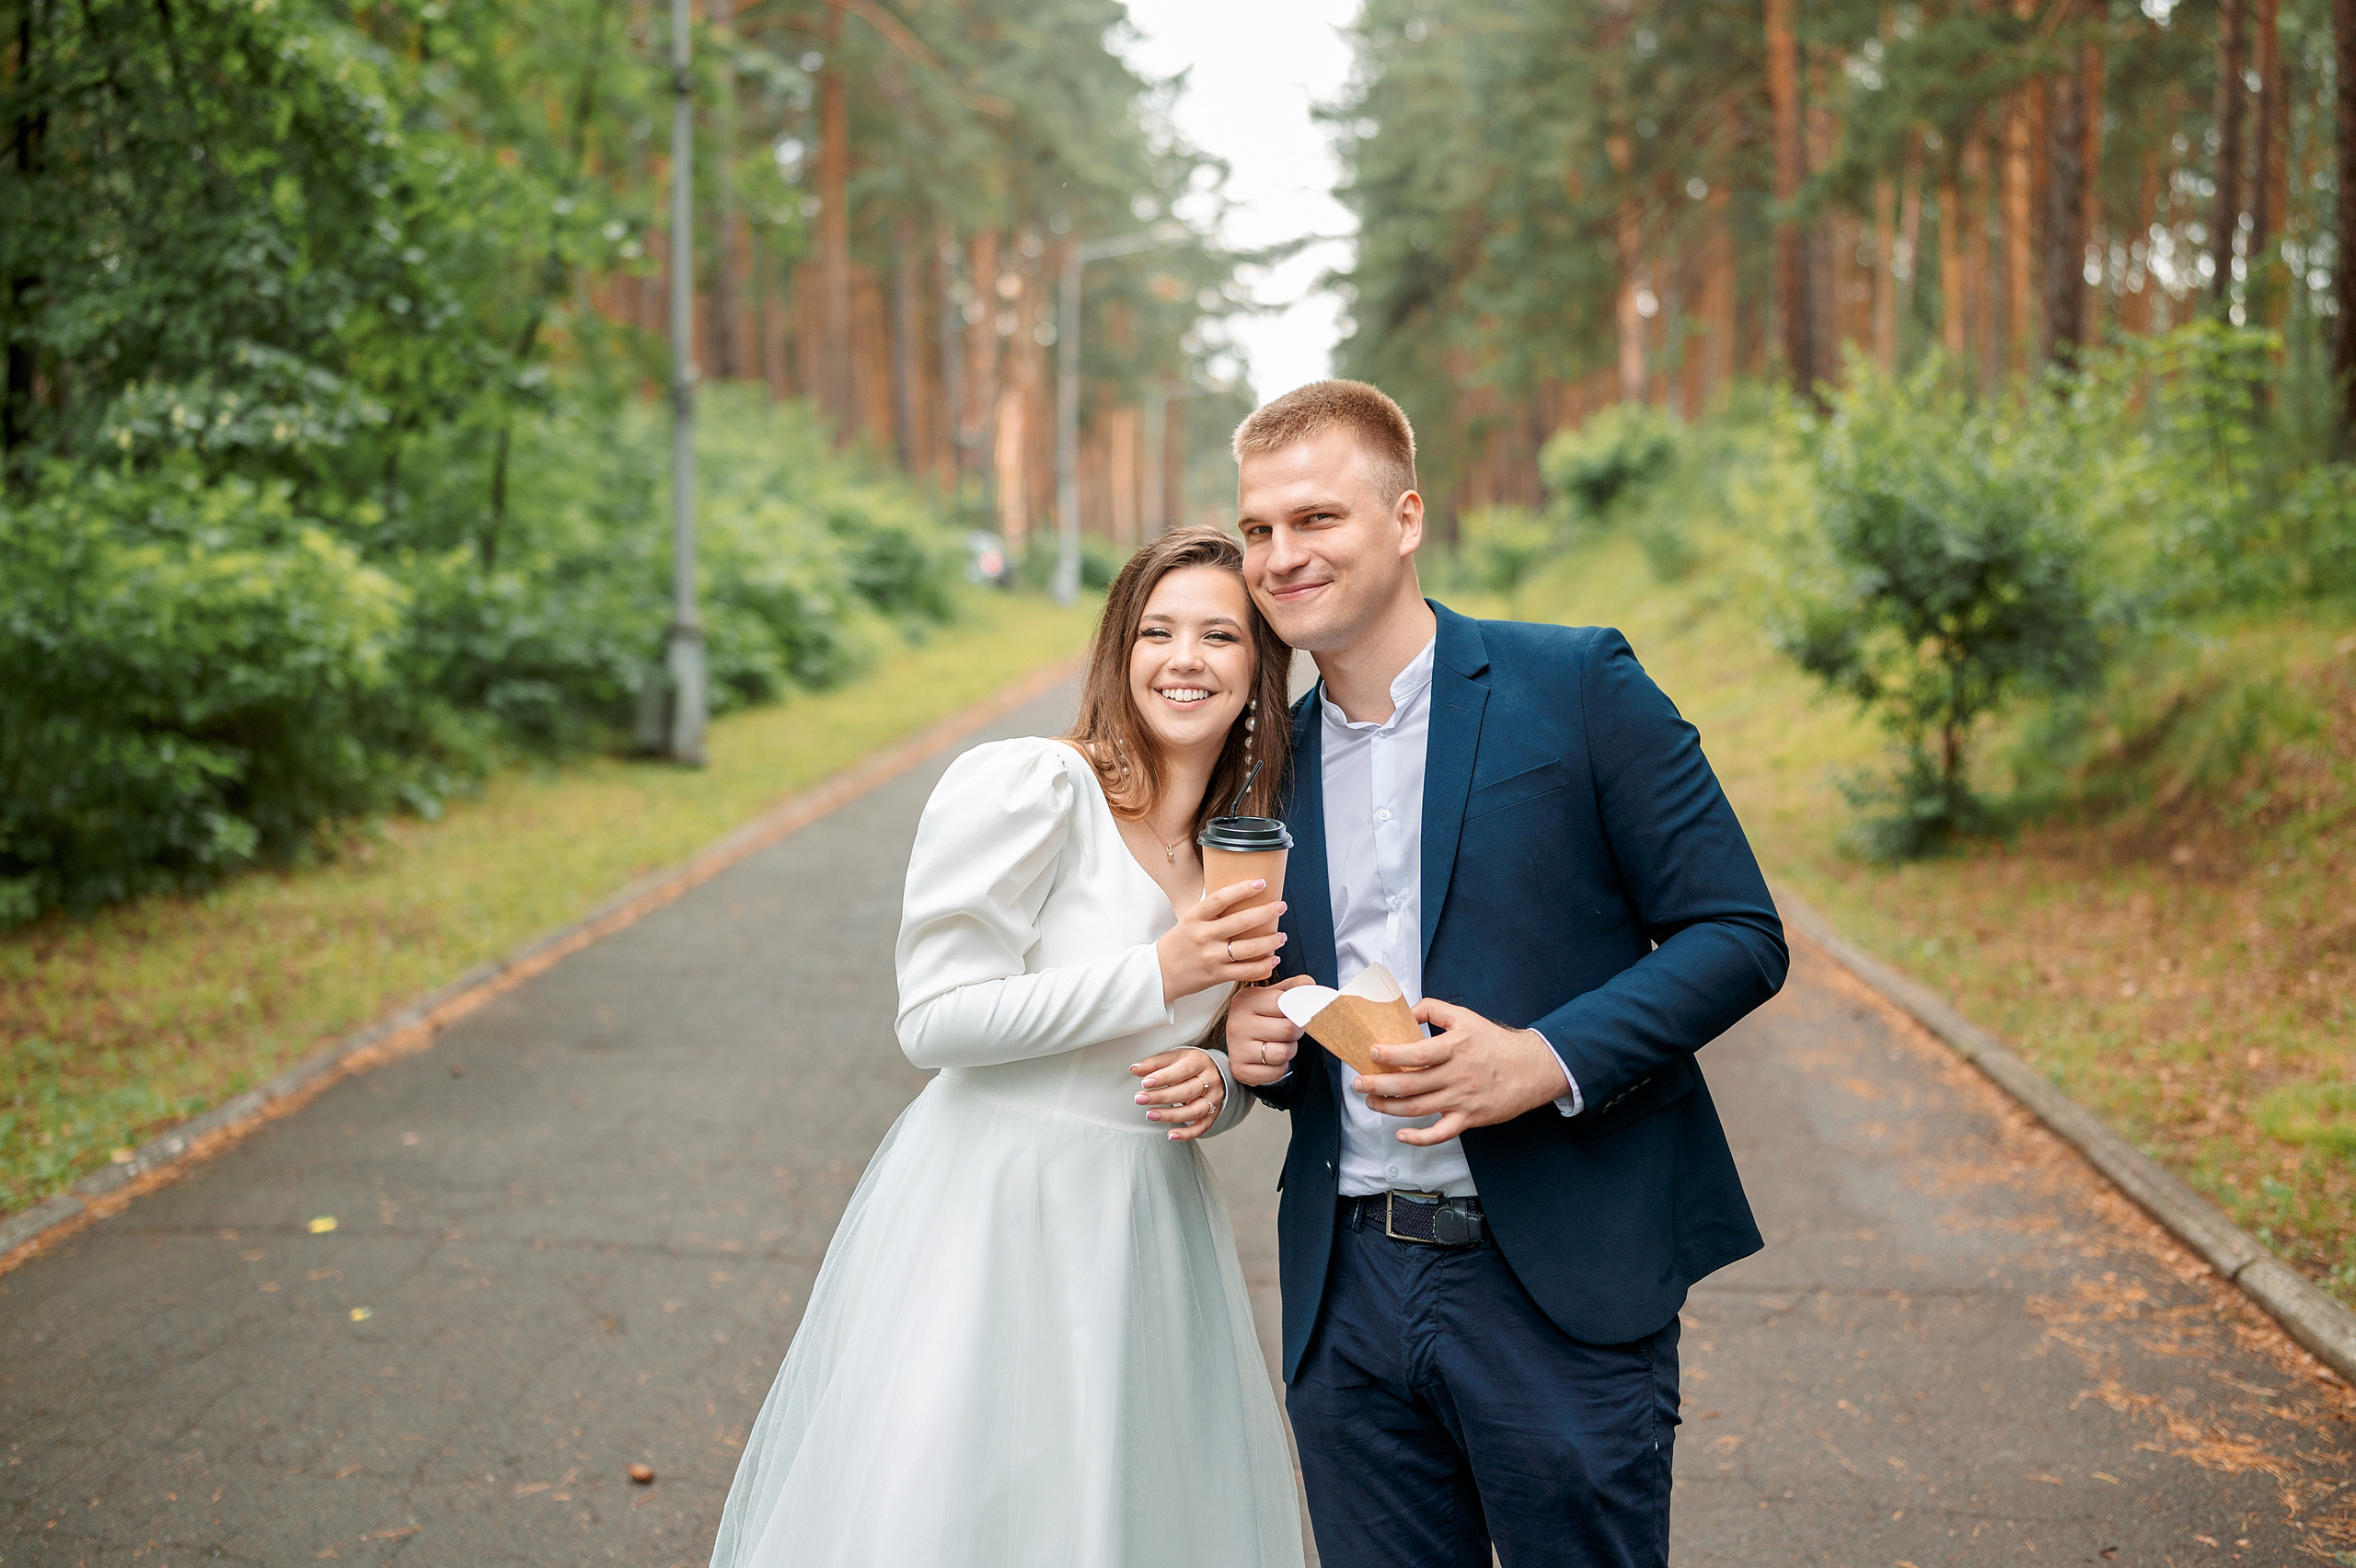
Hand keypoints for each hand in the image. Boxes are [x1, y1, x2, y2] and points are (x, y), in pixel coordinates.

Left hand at [1131, 1047, 1224, 1141]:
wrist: (1214, 1072)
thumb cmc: (1190, 1064)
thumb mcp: (1173, 1058)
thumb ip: (1154, 1064)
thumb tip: (1135, 1068)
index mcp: (1200, 1062)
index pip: (1182, 1071)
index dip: (1163, 1077)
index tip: (1145, 1082)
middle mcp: (1211, 1081)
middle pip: (1187, 1092)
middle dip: (1161, 1097)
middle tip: (1140, 1099)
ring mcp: (1214, 1099)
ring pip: (1194, 1111)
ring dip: (1170, 1115)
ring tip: (1150, 1115)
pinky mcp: (1213, 1114)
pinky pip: (1202, 1127)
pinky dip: (1187, 1134)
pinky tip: (1170, 1134)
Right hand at [1155, 879, 1286, 1001]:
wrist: (1159, 974)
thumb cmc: (1178, 944)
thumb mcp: (1189, 921)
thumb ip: (1211, 912)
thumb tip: (1242, 896)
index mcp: (1194, 918)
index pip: (1220, 898)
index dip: (1242, 889)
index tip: (1261, 882)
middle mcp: (1203, 936)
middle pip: (1240, 922)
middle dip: (1266, 913)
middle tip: (1281, 906)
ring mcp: (1210, 957)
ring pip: (1247, 948)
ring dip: (1270, 941)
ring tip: (1282, 936)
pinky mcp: (1216, 975)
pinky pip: (1245, 971)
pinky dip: (1263, 966)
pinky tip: (1273, 959)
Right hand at [1228, 975, 1311, 1087]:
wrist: (1242, 1042)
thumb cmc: (1261, 1016)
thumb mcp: (1276, 995)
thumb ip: (1295, 986)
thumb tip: (1309, 985)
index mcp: (1245, 1000)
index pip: (1283, 1002)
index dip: (1297, 1008)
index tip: (1297, 1011)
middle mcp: (1237, 1023)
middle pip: (1287, 1030)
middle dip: (1295, 1031)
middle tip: (1289, 1030)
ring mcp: (1236, 1048)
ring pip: (1283, 1053)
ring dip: (1289, 1050)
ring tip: (1280, 1043)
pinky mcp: (1240, 1070)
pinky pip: (1276, 1072)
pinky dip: (1280, 1067)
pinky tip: (1271, 1058)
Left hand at [1352, 999, 1568, 1145]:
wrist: (1529, 1069)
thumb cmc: (1494, 1043)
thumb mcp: (1465, 1017)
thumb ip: (1433, 1010)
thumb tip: (1406, 1011)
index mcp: (1455, 1047)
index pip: (1417, 1053)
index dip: (1391, 1055)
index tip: (1372, 1053)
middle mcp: (1456, 1075)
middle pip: (1409, 1084)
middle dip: (1378, 1085)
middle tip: (1359, 1083)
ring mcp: (1461, 1099)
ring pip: (1417, 1108)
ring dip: (1388, 1108)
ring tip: (1371, 1101)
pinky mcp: (1468, 1119)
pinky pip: (1440, 1134)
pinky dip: (1419, 1138)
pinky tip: (1401, 1134)